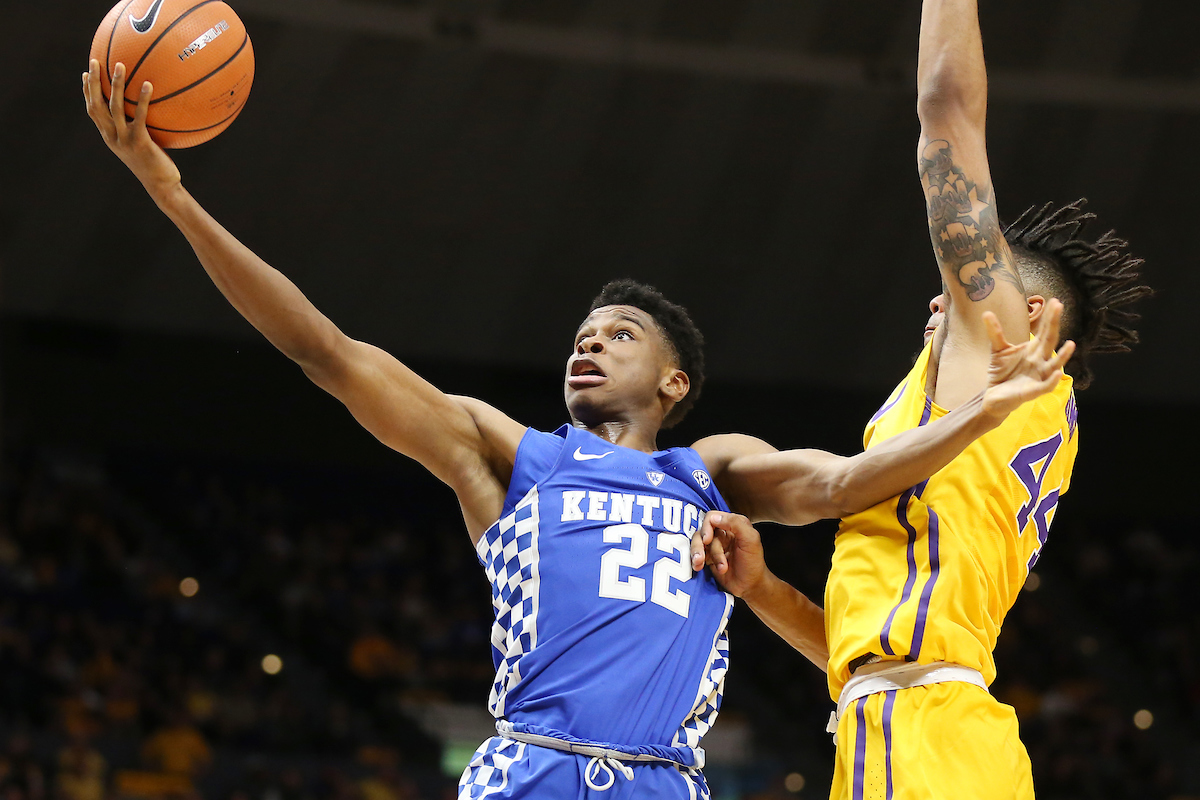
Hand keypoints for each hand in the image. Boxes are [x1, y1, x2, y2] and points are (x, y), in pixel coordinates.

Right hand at [83, 59, 181, 196]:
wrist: (161, 187)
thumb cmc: (155, 166)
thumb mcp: (141, 146)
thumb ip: (137, 130)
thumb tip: (148, 113)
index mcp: (109, 137)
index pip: (92, 111)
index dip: (86, 92)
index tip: (84, 74)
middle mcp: (112, 137)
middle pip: (96, 104)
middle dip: (93, 82)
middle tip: (94, 61)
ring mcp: (124, 140)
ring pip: (114, 107)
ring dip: (116, 84)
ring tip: (120, 65)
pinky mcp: (139, 142)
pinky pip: (139, 116)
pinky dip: (142, 99)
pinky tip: (148, 84)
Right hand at [689, 512, 767, 598]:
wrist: (749, 586)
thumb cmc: (753, 563)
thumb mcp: (750, 540)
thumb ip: (735, 524)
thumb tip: (714, 518)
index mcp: (734, 524)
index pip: (713, 517)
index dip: (706, 527)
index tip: (707, 540)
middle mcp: (723, 532)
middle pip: (702, 531)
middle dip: (701, 545)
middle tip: (702, 557)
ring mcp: (715, 545)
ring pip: (698, 543)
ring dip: (699, 554)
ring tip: (701, 564)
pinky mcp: (709, 557)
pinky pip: (697, 554)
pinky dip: (696, 561)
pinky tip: (699, 567)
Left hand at [980, 298, 1075, 419]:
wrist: (994, 395)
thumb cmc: (1002, 372)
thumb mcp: (998, 350)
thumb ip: (995, 333)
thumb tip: (986, 313)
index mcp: (1033, 350)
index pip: (1044, 331)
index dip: (1049, 318)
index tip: (1054, 302)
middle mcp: (1040, 361)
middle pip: (1049, 341)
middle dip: (1054, 325)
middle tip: (1059, 306)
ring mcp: (1039, 376)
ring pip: (1054, 365)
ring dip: (1063, 356)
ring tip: (1071, 344)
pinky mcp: (1033, 391)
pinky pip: (1046, 386)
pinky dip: (1052, 380)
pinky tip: (1057, 373)